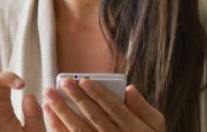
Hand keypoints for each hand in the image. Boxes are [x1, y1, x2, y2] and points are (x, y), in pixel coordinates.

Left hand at [43, 78, 164, 131]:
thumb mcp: (155, 127)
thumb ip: (143, 108)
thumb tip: (130, 89)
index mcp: (133, 129)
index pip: (112, 108)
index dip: (97, 93)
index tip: (83, 80)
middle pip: (93, 116)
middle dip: (76, 98)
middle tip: (63, 82)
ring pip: (79, 130)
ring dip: (62, 112)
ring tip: (50, 97)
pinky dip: (59, 129)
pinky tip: (50, 118)